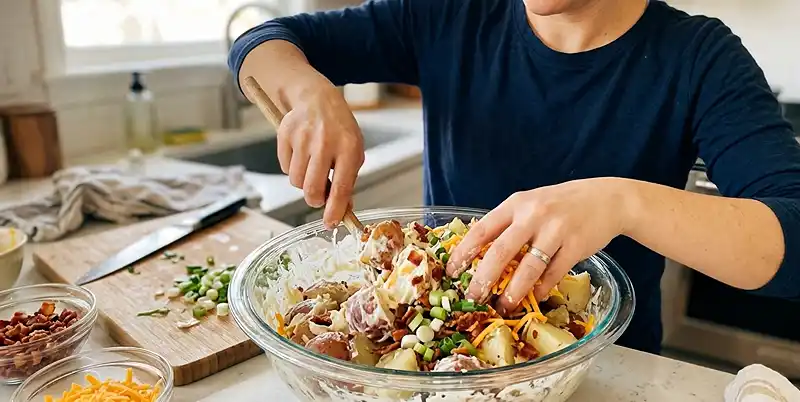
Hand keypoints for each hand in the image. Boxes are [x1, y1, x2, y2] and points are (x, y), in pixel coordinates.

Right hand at [277, 86, 364, 227]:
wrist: (317, 99)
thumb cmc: (339, 129)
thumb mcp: (353, 151)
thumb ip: (348, 180)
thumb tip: (343, 209)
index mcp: (348, 147)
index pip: (340, 188)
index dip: (335, 210)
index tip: (331, 223)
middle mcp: (325, 142)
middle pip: (312, 189)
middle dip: (314, 200)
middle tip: (319, 196)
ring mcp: (302, 138)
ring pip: (296, 181)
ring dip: (303, 182)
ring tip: (312, 168)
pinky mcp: (285, 135)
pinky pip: (284, 167)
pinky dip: (292, 167)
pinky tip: (302, 155)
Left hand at [445, 178, 632, 314]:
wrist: (607, 199)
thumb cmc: (561, 204)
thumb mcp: (531, 204)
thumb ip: (509, 225)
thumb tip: (480, 256)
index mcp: (516, 203)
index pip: (482, 229)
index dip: (464, 252)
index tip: (452, 271)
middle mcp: (534, 215)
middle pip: (501, 251)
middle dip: (484, 278)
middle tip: (473, 297)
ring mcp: (556, 230)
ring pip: (529, 267)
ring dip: (513, 291)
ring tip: (503, 306)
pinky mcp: (576, 246)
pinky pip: (554, 273)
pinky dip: (542, 288)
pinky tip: (535, 296)